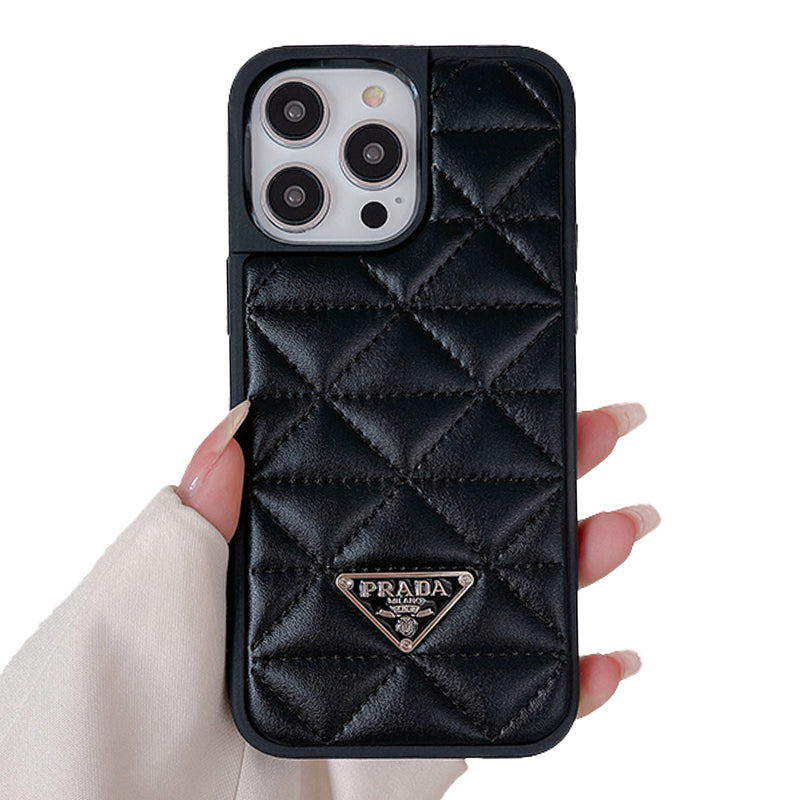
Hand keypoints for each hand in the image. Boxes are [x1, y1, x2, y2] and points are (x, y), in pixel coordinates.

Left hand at [177, 400, 658, 722]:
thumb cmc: (103, 706)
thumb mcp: (142, 576)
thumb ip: (200, 502)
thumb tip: (239, 417)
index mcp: (296, 559)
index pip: (395, 481)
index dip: (456, 436)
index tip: (509, 393)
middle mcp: (352, 608)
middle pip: (469, 535)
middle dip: (545, 481)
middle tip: (602, 429)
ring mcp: (389, 677)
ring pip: (504, 613)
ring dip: (576, 567)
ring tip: (625, 521)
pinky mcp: (407, 754)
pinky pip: (502, 720)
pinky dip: (568, 690)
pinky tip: (611, 655)